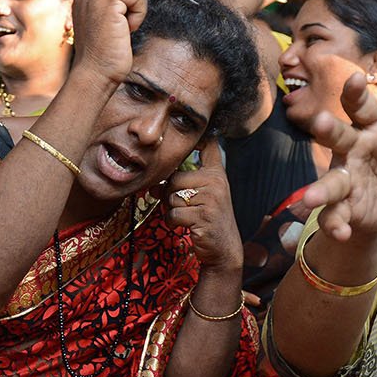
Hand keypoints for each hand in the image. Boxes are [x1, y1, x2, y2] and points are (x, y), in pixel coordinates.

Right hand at [67, 0, 145, 85]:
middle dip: (135, 3)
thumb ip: (117, 3)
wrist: (95, 75)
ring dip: (138, 8)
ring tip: (123, 28)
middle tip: (122, 28)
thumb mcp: (109, 23)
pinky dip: (139, 14)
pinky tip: (125, 30)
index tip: (117, 27)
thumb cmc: (105, 56)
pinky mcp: (106, 0)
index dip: (130, 4)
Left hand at [164, 141, 241, 274]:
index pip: (209, 147)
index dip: (200, 135)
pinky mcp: (204, 216)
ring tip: (187, 217)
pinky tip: (186, 225)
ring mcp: (211, 199)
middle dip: (169, 194)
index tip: (197, 128)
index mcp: (217, 174)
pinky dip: (173, 222)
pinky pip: (173, 214)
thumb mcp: (203, 196)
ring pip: (171, 197)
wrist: (223, 248)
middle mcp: (216, 182)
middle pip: (174, 179)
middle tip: (181, 206)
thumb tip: (153, 185)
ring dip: (171, 210)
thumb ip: (183, 184)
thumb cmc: (208, 219)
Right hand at [303, 73, 376, 244]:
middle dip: (328, 129)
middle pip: (338, 137)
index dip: (355, 93)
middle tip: (320, 122)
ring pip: (331, 181)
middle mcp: (352, 149)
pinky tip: (342, 233)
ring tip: (310, 198)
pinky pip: (334, 214)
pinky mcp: (343, 205)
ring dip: (320, 189)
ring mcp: (345, 178)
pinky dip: (335, 224)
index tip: (355, 78)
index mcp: (372, 128)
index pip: (361, 107)